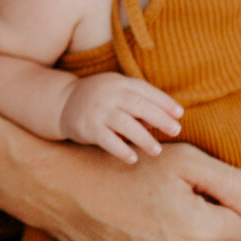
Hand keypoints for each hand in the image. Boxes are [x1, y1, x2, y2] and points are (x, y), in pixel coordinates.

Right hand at [58, 72, 181, 163]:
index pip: (145, 90)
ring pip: (126, 124)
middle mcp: (108, 94)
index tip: (179, 114)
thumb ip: (138, 105)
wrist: (61, 102)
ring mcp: (97, 110)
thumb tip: (160, 123)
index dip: (164, 101)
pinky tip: (133, 158)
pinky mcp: (88, 127)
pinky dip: (122, 150)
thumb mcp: (117, 94)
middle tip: (176, 130)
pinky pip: (108, 140)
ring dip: (144, 138)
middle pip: (139, 105)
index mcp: (118, 82)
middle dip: (160, 118)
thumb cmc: (98, 99)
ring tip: (157, 150)